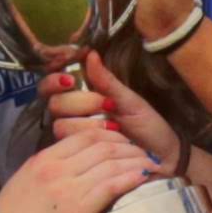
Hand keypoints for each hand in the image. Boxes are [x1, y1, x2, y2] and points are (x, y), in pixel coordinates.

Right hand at [0, 123, 151, 212]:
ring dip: (135, 160)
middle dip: (127, 146)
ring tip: (150, 163)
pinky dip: (131, 177)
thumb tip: (69, 174)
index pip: (83, 137)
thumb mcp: (23, 186)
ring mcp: (68, 187)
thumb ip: (46, 175)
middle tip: (142, 152)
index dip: (109, 135)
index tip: (122, 142)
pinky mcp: (79, 211)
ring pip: (110, 162)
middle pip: (101, 145)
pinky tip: (143, 176)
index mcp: (42, 160)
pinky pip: (111, 185)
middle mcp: (56, 168)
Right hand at [46, 51, 182, 165]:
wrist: (161, 156)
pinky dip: (93, 138)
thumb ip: (107, 81)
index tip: (71, 80)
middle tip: (107, 105)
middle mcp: (72, 117)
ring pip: (61, 125)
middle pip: (55, 104)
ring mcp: (73, 139)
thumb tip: (90, 54)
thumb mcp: (130, 100)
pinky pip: (72, 145)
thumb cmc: (147, 127)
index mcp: (81, 98)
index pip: (50, 86)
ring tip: (115, 126)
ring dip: (89, 123)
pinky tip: (113, 138)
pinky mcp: (78, 158)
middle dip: (81, 102)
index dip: (54, 80)